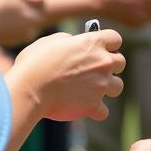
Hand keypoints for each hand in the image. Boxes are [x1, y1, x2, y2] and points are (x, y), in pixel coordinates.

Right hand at [9, 29, 124, 121]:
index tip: (102, 48)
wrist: (29, 88)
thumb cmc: (34, 62)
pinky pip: (104, 111)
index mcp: (93, 42)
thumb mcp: (51, 41)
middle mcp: (102, 62)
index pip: (115, 39)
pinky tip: (84, 107)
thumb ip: (69, 41)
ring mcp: (101, 84)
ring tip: (91, 89)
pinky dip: (96, 110)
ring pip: (118, 86)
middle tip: (96, 70)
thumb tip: (75, 44)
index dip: (109, 44)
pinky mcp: (94, 105)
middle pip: (121, 62)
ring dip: (107, 87)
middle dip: (110, 66)